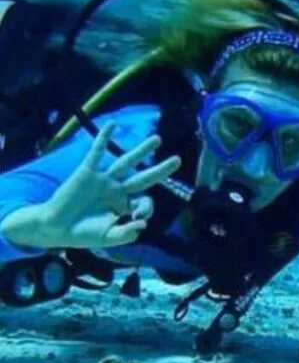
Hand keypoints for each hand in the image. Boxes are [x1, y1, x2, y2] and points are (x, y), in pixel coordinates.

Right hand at [39, 122, 180, 249]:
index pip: (144, 200)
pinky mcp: (88, 172)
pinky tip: (113, 124)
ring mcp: (104, 179)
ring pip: (126, 162)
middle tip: (178, 160)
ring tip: (158, 139)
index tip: (138, 216)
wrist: (58, 227)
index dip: (146, 207)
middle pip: (144, 177)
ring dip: (142, 151)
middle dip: (161, 169)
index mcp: (124, 205)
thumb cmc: (83, 234)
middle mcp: (117, 190)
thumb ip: (126, 233)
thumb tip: (143, 224)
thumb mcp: (108, 238)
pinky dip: (104, 138)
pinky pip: (97, 152)